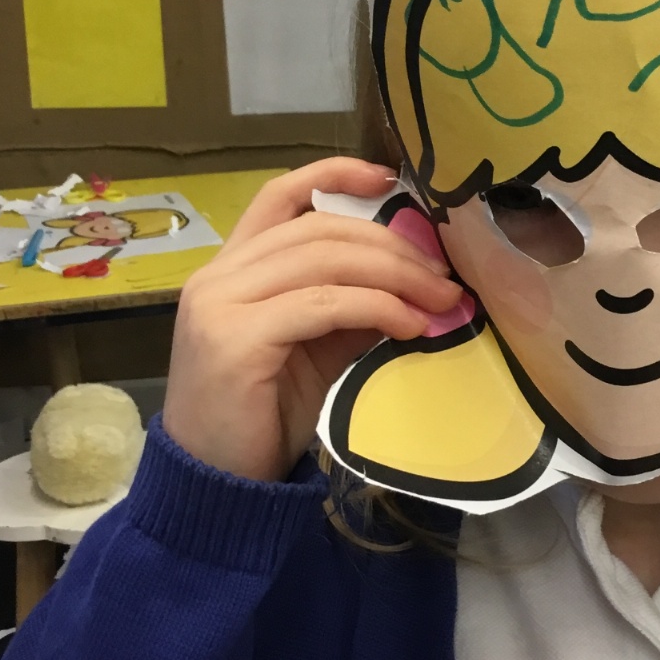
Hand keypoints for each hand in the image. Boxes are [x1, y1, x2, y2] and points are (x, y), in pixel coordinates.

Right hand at [163, 159, 462, 482]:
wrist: (215, 485)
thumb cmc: (263, 417)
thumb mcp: (318, 349)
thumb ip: (352, 306)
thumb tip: (417, 280)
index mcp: (232, 268)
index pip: (279, 195)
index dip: (334, 173)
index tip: (390, 177)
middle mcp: (219, 276)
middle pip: (319, 228)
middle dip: (392, 245)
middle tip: (444, 275)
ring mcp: (220, 304)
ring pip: (324, 260)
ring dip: (394, 275)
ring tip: (438, 300)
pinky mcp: (236, 339)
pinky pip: (323, 304)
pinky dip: (376, 307)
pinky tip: (408, 325)